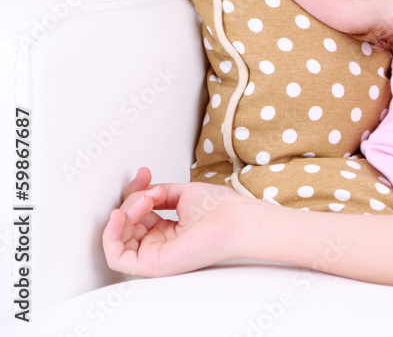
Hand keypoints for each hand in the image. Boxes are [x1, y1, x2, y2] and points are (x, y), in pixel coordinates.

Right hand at [102, 167, 250, 276]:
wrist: (236, 220)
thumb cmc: (221, 210)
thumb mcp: (183, 194)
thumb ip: (158, 194)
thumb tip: (143, 189)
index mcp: (166, 231)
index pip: (137, 213)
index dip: (135, 191)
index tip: (145, 173)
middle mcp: (159, 244)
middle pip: (126, 223)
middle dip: (132, 200)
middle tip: (152, 191)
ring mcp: (155, 256)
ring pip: (119, 237)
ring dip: (126, 212)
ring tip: (147, 200)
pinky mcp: (152, 265)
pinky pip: (116, 257)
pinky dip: (111, 235)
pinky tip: (120, 216)